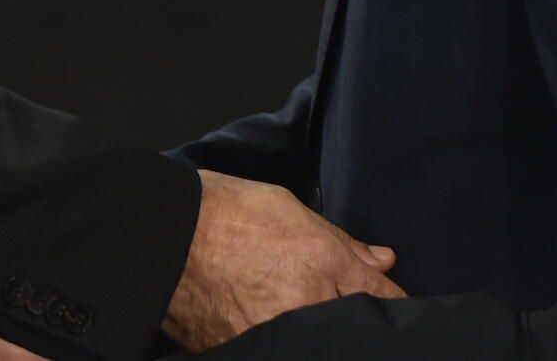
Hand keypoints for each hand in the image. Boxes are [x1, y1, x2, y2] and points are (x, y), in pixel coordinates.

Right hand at [164, 171, 402, 351]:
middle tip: (331, 301)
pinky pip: (281, 349)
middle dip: (354, 321)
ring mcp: (276, 335)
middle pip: (353, 328)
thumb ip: (343, 242)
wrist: (164, 236)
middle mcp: (305, 305)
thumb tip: (384, 262)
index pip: (381, 298)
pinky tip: (267, 319)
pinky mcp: (247, 352)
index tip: (391, 306)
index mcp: (322, 264)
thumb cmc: (227, 213)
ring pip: (319, 342)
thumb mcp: (291, 210)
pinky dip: (285, 340)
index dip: (391, 302)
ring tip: (290, 306)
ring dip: (318, 332)